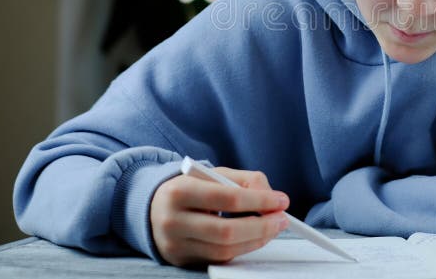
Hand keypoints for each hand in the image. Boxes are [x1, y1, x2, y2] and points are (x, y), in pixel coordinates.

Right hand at [150, 167, 289, 266]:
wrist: (153, 209)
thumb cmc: (190, 189)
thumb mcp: (213, 174)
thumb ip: (245, 180)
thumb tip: (272, 198)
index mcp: (179, 191)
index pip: (227, 197)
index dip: (259, 200)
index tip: (282, 200)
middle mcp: (173, 221)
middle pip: (226, 231)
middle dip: (262, 226)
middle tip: (283, 219)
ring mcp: (176, 245)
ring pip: (225, 250)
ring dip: (256, 240)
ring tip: (273, 228)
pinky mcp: (182, 261)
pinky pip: (219, 259)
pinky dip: (243, 249)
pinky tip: (255, 237)